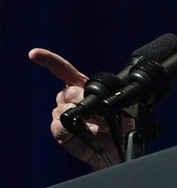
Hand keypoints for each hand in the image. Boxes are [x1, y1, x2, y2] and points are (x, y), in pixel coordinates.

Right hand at [29, 48, 131, 169]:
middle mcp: (69, 99)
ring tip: (100, 124)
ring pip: (63, 109)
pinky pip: (60, 126)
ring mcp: (63, 116)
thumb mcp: (115, 105)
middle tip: (97, 108)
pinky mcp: (61, 133)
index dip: (49, 60)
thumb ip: (105, 99)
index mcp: (81, 86)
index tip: (34, 54)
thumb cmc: (116, 124)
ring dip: (83, 116)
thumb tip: (91, 100)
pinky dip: (77, 128)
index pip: (63, 70)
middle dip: (82, 98)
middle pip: (67, 91)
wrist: (116, 147)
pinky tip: (91, 130)